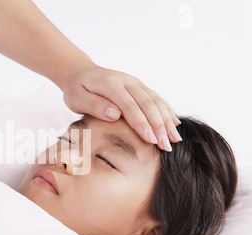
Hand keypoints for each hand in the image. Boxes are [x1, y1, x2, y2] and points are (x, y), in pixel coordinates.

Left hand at [61, 64, 181, 151]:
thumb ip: (94, 105)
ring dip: (167, 121)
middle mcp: (127, 81)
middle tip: (166, 146)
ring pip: (156, 101)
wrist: (80, 72)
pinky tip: (174, 124)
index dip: (141, 124)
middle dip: (159, 126)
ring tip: (174, 139)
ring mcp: (135, 83)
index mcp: (111, 84)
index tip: (150, 140)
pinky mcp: (139, 86)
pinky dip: (167, 111)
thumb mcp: (76, 98)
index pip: (130, 106)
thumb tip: (114, 114)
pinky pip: (156, 98)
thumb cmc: (76, 90)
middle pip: (147, 104)